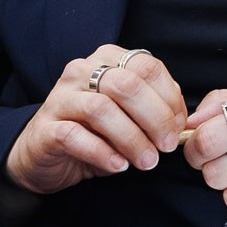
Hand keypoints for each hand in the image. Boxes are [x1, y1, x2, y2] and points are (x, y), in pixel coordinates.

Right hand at [4, 47, 187, 195]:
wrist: (44, 155)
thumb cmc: (93, 133)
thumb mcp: (127, 116)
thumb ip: (153, 109)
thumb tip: (182, 118)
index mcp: (106, 60)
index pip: (147, 66)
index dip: (170, 97)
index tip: (179, 126)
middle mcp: (81, 72)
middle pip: (126, 85)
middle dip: (155, 117)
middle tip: (167, 145)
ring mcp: (60, 98)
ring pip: (101, 110)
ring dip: (132, 139)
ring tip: (147, 161)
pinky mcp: (46, 128)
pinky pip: (75, 136)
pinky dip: (102, 153)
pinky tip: (118, 166)